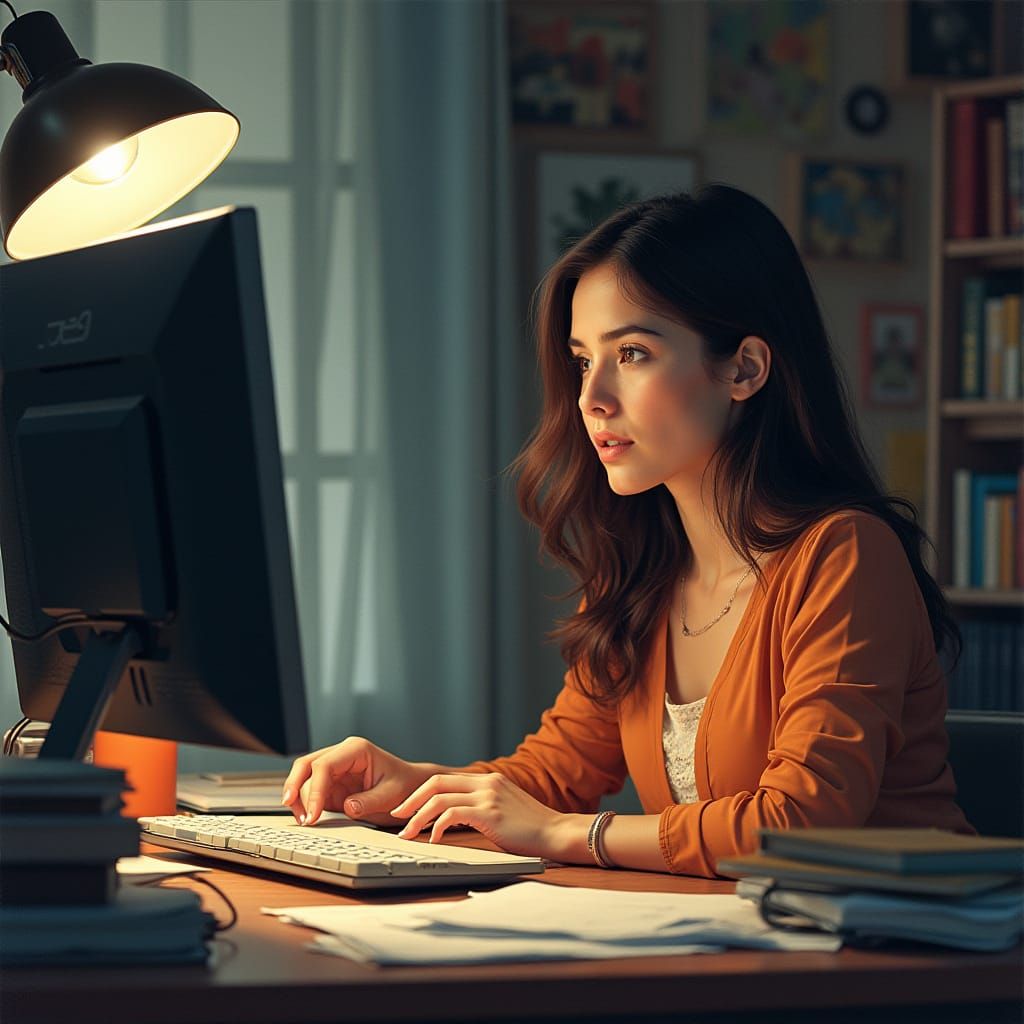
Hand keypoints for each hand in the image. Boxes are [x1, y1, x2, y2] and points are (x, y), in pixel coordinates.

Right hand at [281, 737, 432, 826]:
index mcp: (356, 749)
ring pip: (304, 777)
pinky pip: (311, 791)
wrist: (410, 787)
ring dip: (298, 798)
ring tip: (305, 821)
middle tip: (291, 809)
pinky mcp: (332, 784)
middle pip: (306, 765)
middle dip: (294, 786)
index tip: (313, 815)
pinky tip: (308, 818)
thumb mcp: (391, 795)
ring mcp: (335, 769)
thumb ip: (369, 801)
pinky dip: (305, 804)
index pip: (325, 765)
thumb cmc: (404, 786)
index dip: (315, 790)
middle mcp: (342, 755)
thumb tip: (347, 807)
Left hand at [390, 771, 572, 858]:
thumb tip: (452, 820)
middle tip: (396, 818)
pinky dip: (437, 826)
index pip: (444, 779)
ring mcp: (488, 795)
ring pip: (439, 799)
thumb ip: (481, 808)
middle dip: (411, 800)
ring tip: (407, 833)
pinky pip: (453, 815)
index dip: (420, 793)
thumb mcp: (503, 810)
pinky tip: (433, 838)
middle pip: (436, 783)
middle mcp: (486, 782)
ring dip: (417, 817)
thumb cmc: (531, 829)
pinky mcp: (490, 812)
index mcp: (487, 780)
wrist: (556, 832)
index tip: (405, 809)